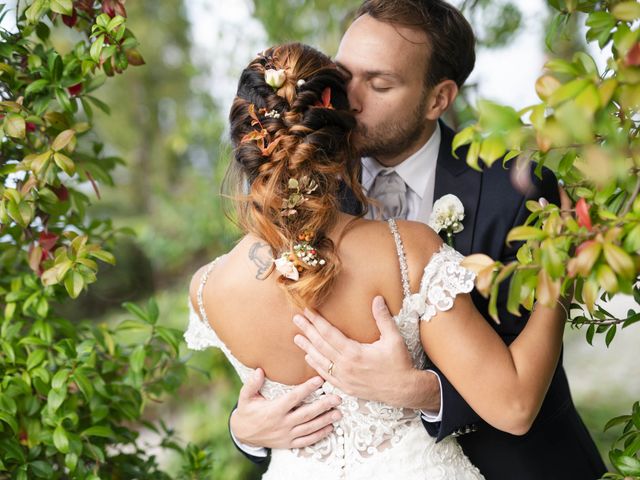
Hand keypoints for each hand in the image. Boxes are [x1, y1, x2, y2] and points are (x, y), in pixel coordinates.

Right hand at [230, 368, 341, 449]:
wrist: (242, 434)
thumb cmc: (247, 412)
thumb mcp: (245, 397)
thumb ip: (252, 384)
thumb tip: (259, 370)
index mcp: (273, 410)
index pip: (294, 398)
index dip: (307, 388)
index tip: (320, 380)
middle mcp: (282, 423)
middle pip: (307, 414)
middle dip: (323, 406)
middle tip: (337, 398)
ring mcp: (287, 435)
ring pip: (309, 428)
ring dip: (325, 420)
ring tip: (338, 413)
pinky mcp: (289, 443)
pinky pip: (307, 440)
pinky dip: (319, 435)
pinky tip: (330, 428)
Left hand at [293, 296, 440, 409]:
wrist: (404, 390)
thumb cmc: (399, 363)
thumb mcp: (393, 338)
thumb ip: (383, 318)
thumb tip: (377, 298)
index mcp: (354, 353)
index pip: (329, 334)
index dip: (317, 322)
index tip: (308, 311)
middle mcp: (345, 366)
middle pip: (321, 345)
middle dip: (307, 331)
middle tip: (296, 319)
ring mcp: (344, 379)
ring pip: (320, 361)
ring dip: (307, 348)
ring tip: (297, 337)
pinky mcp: (346, 387)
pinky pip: (326, 375)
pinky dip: (316, 365)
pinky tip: (309, 357)